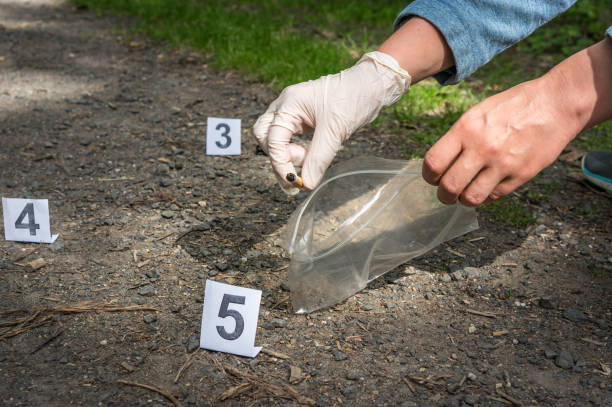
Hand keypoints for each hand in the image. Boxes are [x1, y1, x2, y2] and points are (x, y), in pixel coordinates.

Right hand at [252, 51, 410, 189]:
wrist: (371, 85)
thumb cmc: (353, 98)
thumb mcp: (335, 131)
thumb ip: (318, 159)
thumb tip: (306, 184)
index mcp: (289, 104)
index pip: (273, 139)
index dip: (280, 163)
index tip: (293, 181)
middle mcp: (285, 106)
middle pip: (265, 137)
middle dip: (278, 158)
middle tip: (297, 173)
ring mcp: (292, 111)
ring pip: (273, 138)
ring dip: (285, 155)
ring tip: (308, 162)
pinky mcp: (301, 119)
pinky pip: (288, 138)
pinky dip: (293, 151)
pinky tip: (308, 158)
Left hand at [422, 76, 581, 205]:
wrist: (555, 104)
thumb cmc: (514, 106)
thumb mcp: (478, 113)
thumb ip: (459, 137)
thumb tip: (441, 163)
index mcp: (466, 128)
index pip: (433, 162)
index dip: (429, 176)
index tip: (432, 178)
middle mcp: (482, 147)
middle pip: (449, 186)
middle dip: (443, 195)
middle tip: (446, 194)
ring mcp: (503, 163)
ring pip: (471, 198)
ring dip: (464, 200)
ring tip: (465, 194)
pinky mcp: (521, 175)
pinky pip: (494, 196)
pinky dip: (486, 196)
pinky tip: (487, 187)